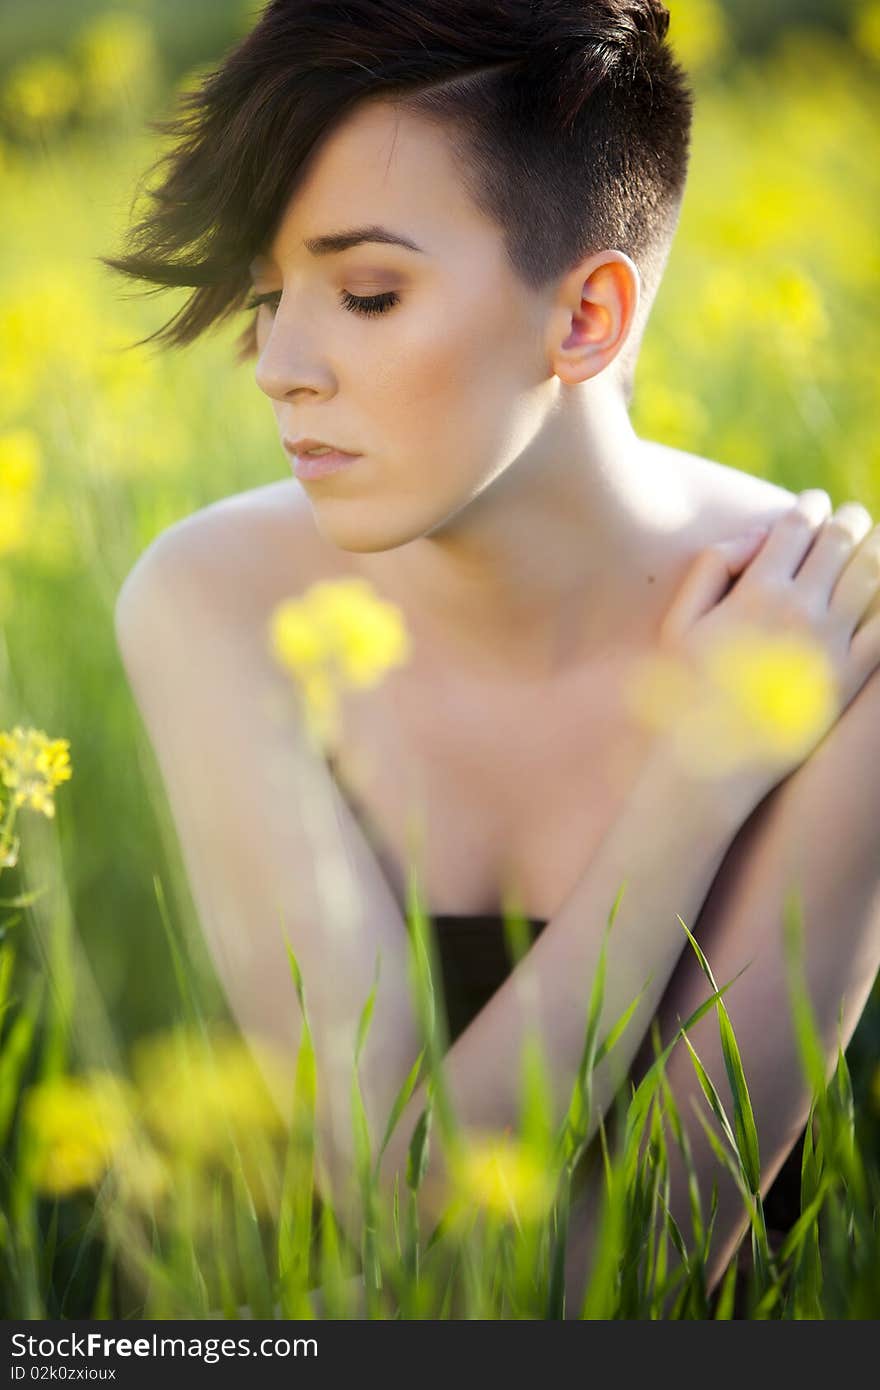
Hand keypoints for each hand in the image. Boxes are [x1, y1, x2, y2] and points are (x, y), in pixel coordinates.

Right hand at [650, 489, 879, 806]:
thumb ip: (712, 568)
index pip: (797, 527)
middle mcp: (798, 609)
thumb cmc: (684, 690)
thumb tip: (758, 536)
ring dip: (876, 549)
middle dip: (849, 521)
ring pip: (871, 575)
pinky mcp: (850, 678)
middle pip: (840, 542)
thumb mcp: (679, 621)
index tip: (816, 504)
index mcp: (756, 590)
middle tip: (851, 517)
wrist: (707, 761)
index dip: (811, 507)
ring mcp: (829, 643)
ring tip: (875, 543)